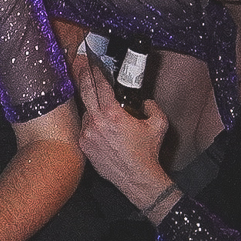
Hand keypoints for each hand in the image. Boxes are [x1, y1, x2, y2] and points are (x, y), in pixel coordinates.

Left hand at [69, 45, 172, 213]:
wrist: (138, 179)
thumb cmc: (147, 153)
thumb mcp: (158, 125)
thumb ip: (153, 107)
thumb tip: (145, 101)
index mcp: (113, 114)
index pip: (100, 86)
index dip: (96, 72)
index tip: (92, 62)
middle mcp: (97, 122)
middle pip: (86, 92)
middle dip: (84, 76)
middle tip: (82, 65)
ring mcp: (88, 135)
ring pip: (86, 112)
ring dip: (91, 106)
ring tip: (99, 103)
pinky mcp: (84, 146)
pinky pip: (85, 128)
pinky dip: (91, 123)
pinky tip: (100, 125)